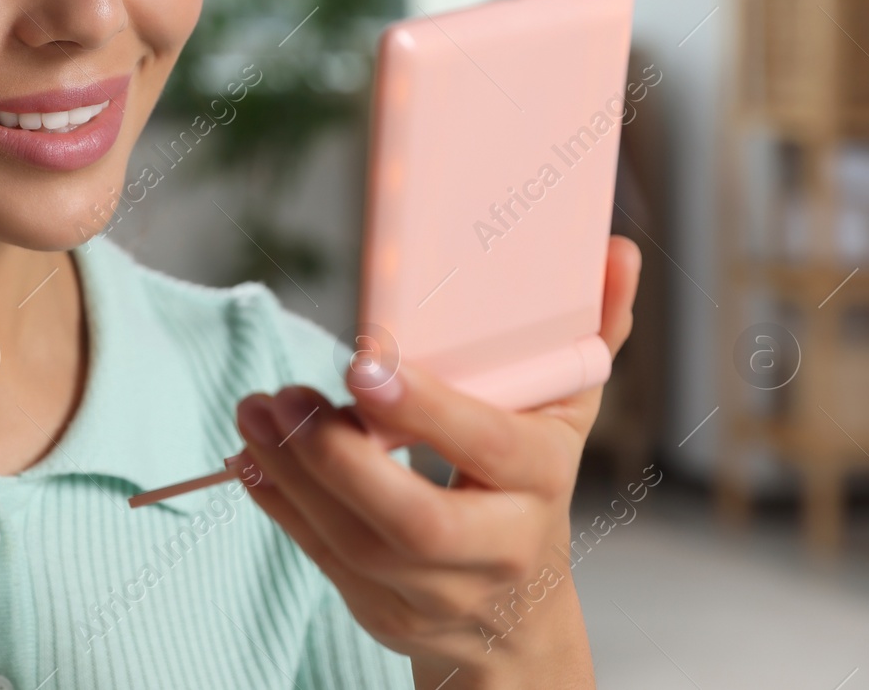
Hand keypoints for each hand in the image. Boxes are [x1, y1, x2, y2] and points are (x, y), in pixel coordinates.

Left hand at [232, 234, 641, 687]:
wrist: (518, 617)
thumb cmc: (532, 488)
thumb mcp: (566, 413)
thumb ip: (590, 331)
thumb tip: (616, 251)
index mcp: (543, 481)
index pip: (490, 447)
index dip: (426, 409)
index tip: (363, 359)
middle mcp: (498, 547)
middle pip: (417, 521)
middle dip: (339, 458)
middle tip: (285, 395)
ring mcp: (439, 592)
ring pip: (357, 544)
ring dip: (293, 474)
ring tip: (257, 411)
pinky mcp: (387, 613)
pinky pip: (325, 562)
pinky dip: (281, 506)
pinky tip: (251, 456)